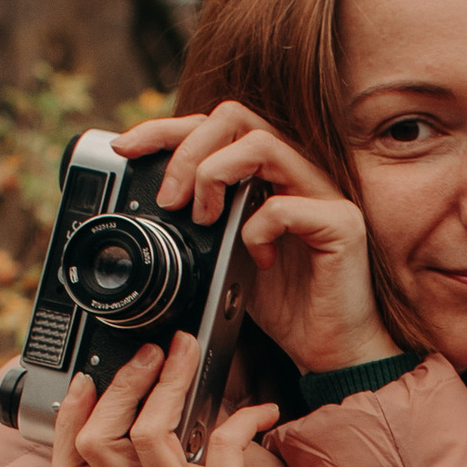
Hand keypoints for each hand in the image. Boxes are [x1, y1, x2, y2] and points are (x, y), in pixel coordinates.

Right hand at [47, 331, 358, 466]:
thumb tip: (167, 371)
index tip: (90, 377)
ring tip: (191, 357)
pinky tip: (266, 411)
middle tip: (155, 351)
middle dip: (122, 384)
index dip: (67, 421)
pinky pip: (221, 442)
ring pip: (146, 435)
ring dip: (171, 382)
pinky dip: (245, 415)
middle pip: (97, 444)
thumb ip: (180, 434)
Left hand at [112, 102, 403, 378]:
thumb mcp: (226, 258)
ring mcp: (323, 194)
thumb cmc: (286, 306)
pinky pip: (286, 207)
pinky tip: (258, 260)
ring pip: (261, 144)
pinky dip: (256, 231)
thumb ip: (202, 224)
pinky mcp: (341, 225)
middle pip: (236, 117)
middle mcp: (297, 172)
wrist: (330, 350)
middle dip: (187, 149)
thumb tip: (153, 205)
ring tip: (202, 219)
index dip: (167, 128)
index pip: (217, 125)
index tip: (126, 149)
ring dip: (215, 175)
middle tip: (168, 198)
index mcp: (268, 173)